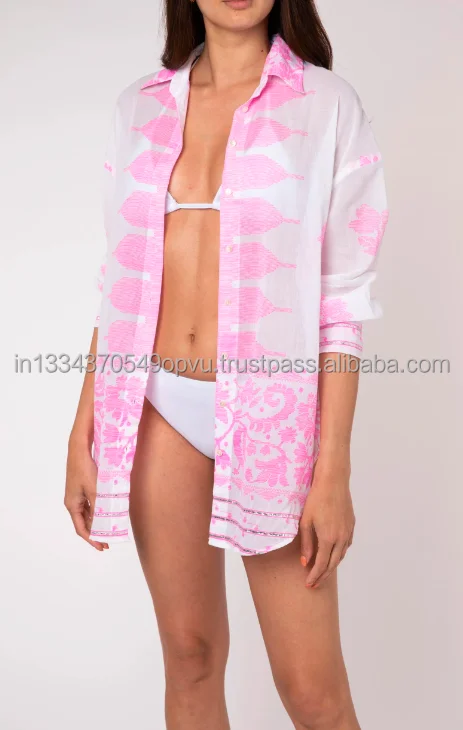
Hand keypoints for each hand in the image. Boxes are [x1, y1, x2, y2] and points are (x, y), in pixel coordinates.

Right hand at [64, 437, 108, 550]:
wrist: (79, 450)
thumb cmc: (85, 468)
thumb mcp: (94, 489)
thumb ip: (98, 506)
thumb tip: (104, 521)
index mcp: (72, 505)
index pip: (81, 528)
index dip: (91, 539)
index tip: (101, 546)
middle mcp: (73, 502)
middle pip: (84, 522)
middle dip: (96, 532)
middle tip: (108, 541)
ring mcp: (77, 496)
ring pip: (88, 514)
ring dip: (98, 522)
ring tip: (109, 529)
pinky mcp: (82, 489)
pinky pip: (90, 505)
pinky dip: (98, 511)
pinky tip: (107, 513)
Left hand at [299, 455, 354, 587]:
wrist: (333, 481)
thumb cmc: (316, 498)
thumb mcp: (305, 521)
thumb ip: (306, 543)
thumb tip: (305, 562)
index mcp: (328, 538)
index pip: (321, 565)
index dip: (314, 576)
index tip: (308, 584)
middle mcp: (341, 538)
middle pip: (333, 564)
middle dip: (323, 576)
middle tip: (314, 584)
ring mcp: (348, 532)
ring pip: (341, 556)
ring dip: (332, 566)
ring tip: (322, 572)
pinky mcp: (351, 525)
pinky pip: (346, 545)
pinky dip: (339, 554)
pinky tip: (333, 554)